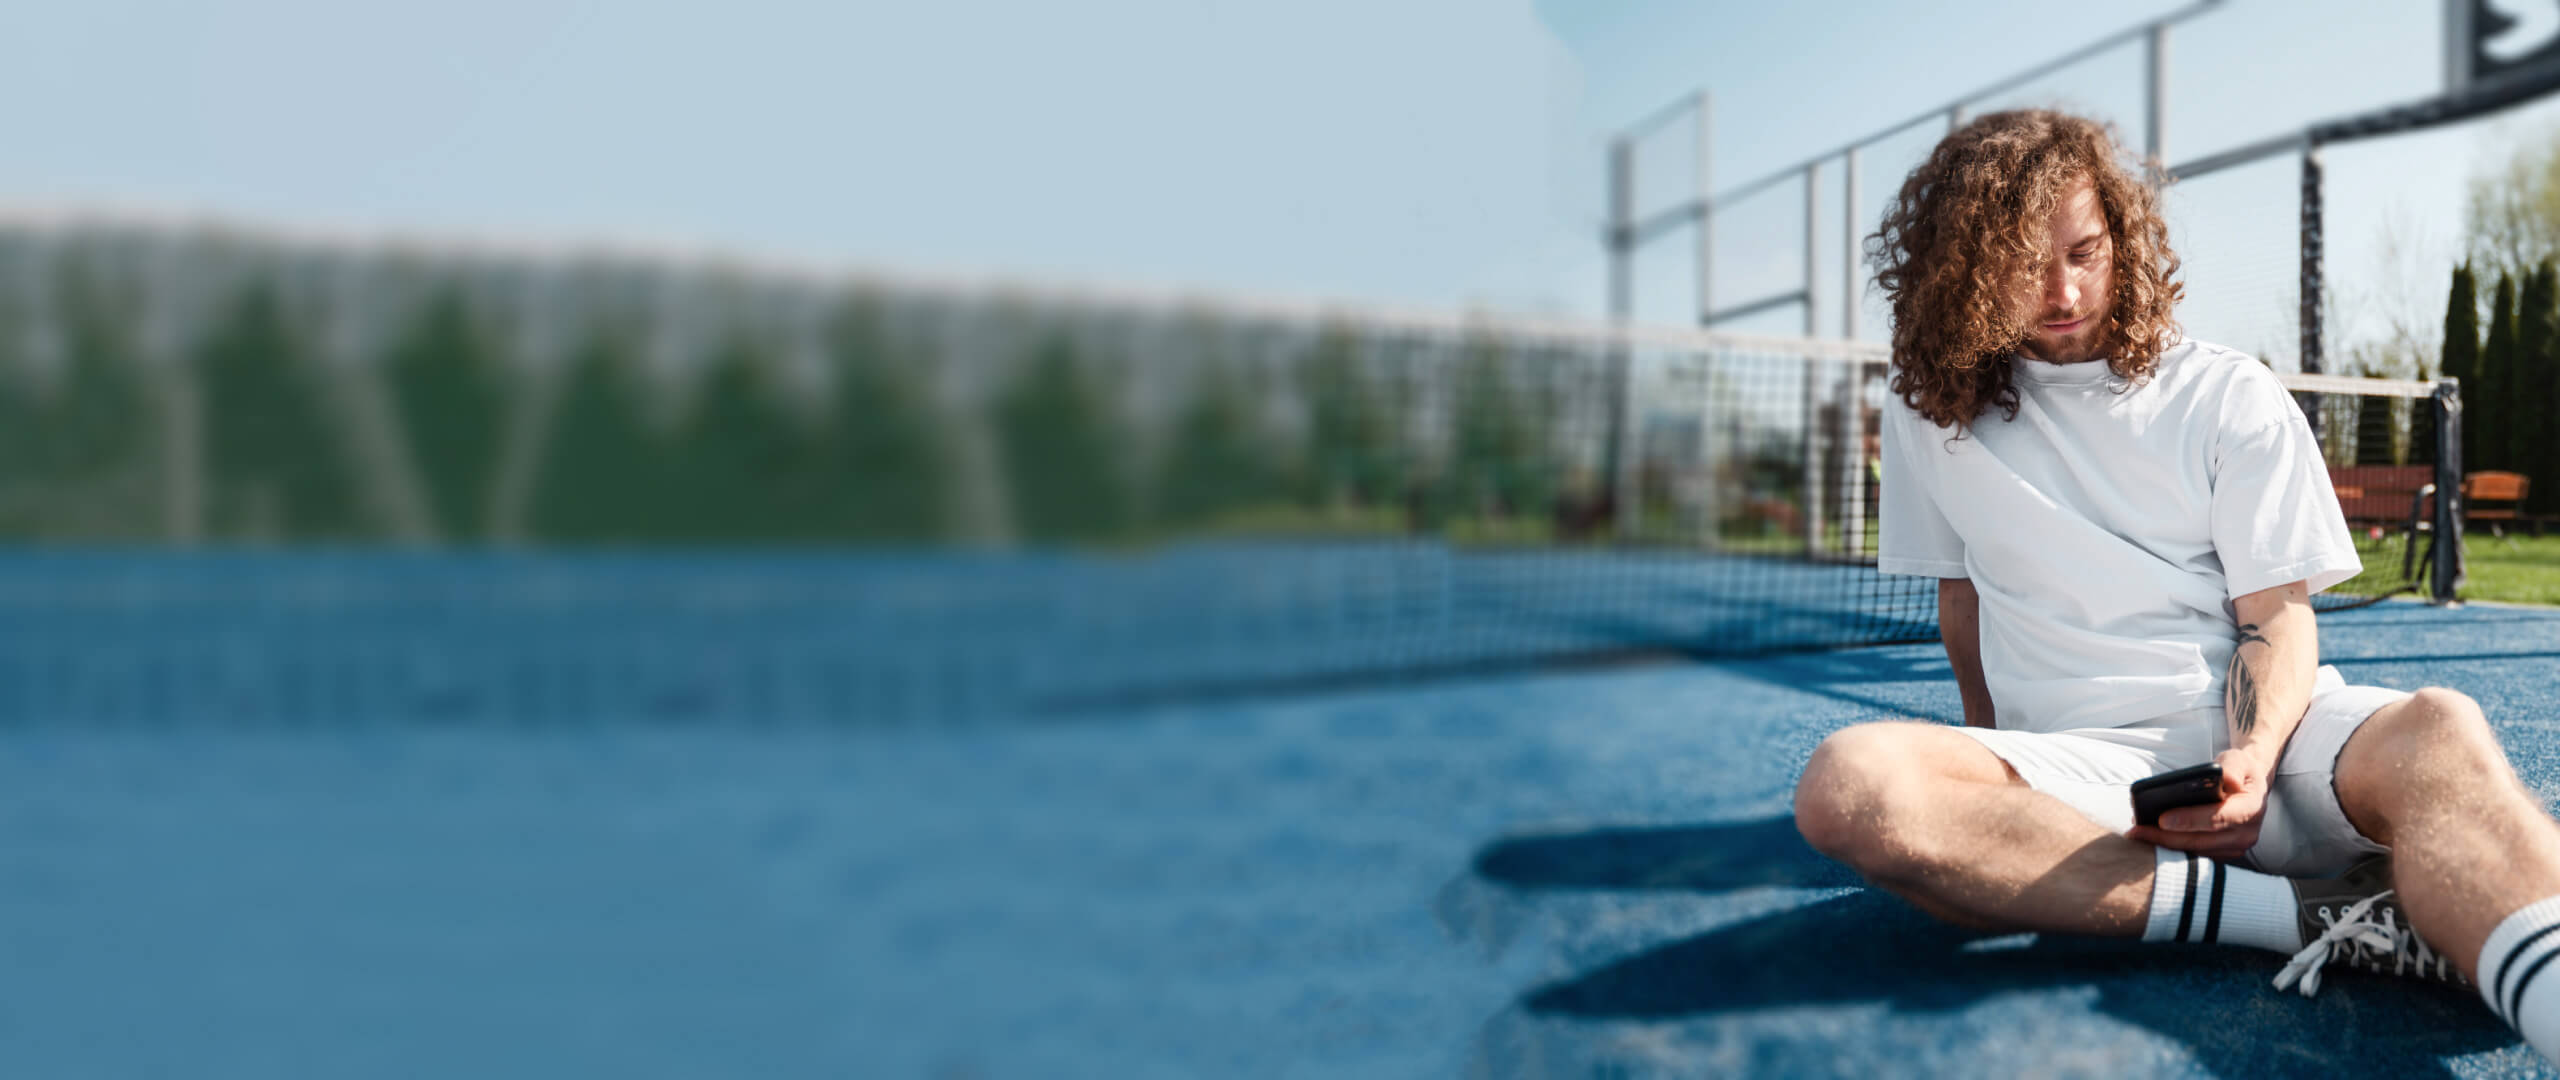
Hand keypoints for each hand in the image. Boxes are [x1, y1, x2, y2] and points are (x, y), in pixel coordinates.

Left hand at [2125, 749, 2269, 861]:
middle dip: (2166, 837)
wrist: (2248, 785)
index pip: (2218, 818)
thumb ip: (2232, 767)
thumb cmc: (2239, 770)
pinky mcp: (2223, 852)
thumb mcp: (2238, 759)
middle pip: (2201, 840)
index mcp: (2251, 809)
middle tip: (2137, 830)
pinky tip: (2151, 838)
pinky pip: (2195, 853)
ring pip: (2195, 851)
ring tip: (2138, 833)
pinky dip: (2172, 847)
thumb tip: (2227, 779)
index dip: (2190, 820)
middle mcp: (2246, 833)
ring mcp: (2235, 847)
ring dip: (2165, 844)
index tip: (2162, 819)